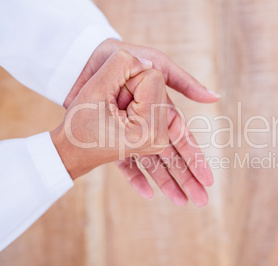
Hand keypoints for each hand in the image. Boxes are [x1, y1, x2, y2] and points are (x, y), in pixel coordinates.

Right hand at [51, 49, 167, 178]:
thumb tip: (148, 62)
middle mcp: (162, 137)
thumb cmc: (80, 124)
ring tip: (116, 115)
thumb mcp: (95, 88)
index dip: (127, 81)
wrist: (75, 151)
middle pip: (158, 84)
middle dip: (132, 88)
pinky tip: (123, 117)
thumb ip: (122, 64)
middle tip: (112, 110)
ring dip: (134, 95)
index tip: (111, 102)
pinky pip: (155, 100)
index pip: (153, 77)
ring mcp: (162, 137)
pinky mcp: (160, 134)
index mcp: (149, 129)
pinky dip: (138, 102)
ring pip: (156, 90)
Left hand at [64, 39, 219, 206]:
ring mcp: (130, 135)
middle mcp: (148, 125)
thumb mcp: (157, 65)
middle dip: (187, 177)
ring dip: (167, 183)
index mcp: (162, 111)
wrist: (85, 59)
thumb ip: (185, 82)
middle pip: (172, 157)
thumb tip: (216, 97)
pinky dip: (136, 178)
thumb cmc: (125, 58)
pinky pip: (124, 164)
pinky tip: (148, 193)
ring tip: (182, 202)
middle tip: (201, 198)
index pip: (182, 139)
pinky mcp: (110, 139)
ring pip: (152, 164)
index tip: (208, 178)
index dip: (195, 158)